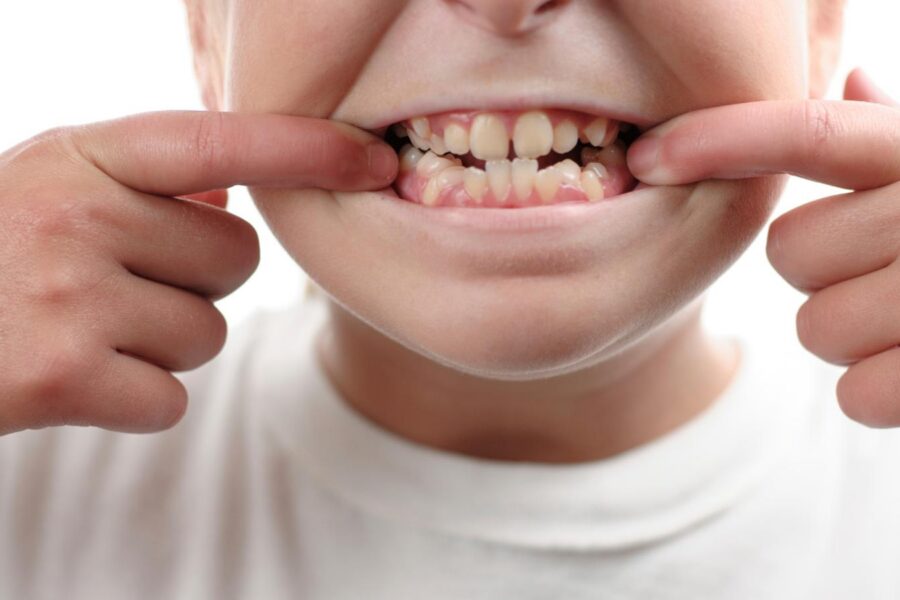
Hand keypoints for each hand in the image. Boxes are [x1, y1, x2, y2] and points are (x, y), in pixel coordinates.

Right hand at [0, 110, 396, 434]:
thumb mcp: (51, 186)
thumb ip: (144, 181)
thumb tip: (234, 189)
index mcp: (81, 156)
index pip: (221, 142)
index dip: (306, 149)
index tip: (371, 159)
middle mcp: (79, 213)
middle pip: (237, 259)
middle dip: (198, 280)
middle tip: (119, 285)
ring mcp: (72, 294)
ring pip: (209, 334)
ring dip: (163, 343)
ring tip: (86, 328)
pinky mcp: (65, 378)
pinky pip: (171, 396)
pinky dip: (137, 399)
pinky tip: (76, 378)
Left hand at [626, 68, 899, 427]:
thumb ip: (896, 135)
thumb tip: (849, 76)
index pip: (811, 132)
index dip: (721, 138)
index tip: (649, 156)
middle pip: (792, 252)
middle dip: (822, 270)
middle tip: (882, 270)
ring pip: (818, 329)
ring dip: (852, 334)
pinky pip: (858, 396)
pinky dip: (881, 392)